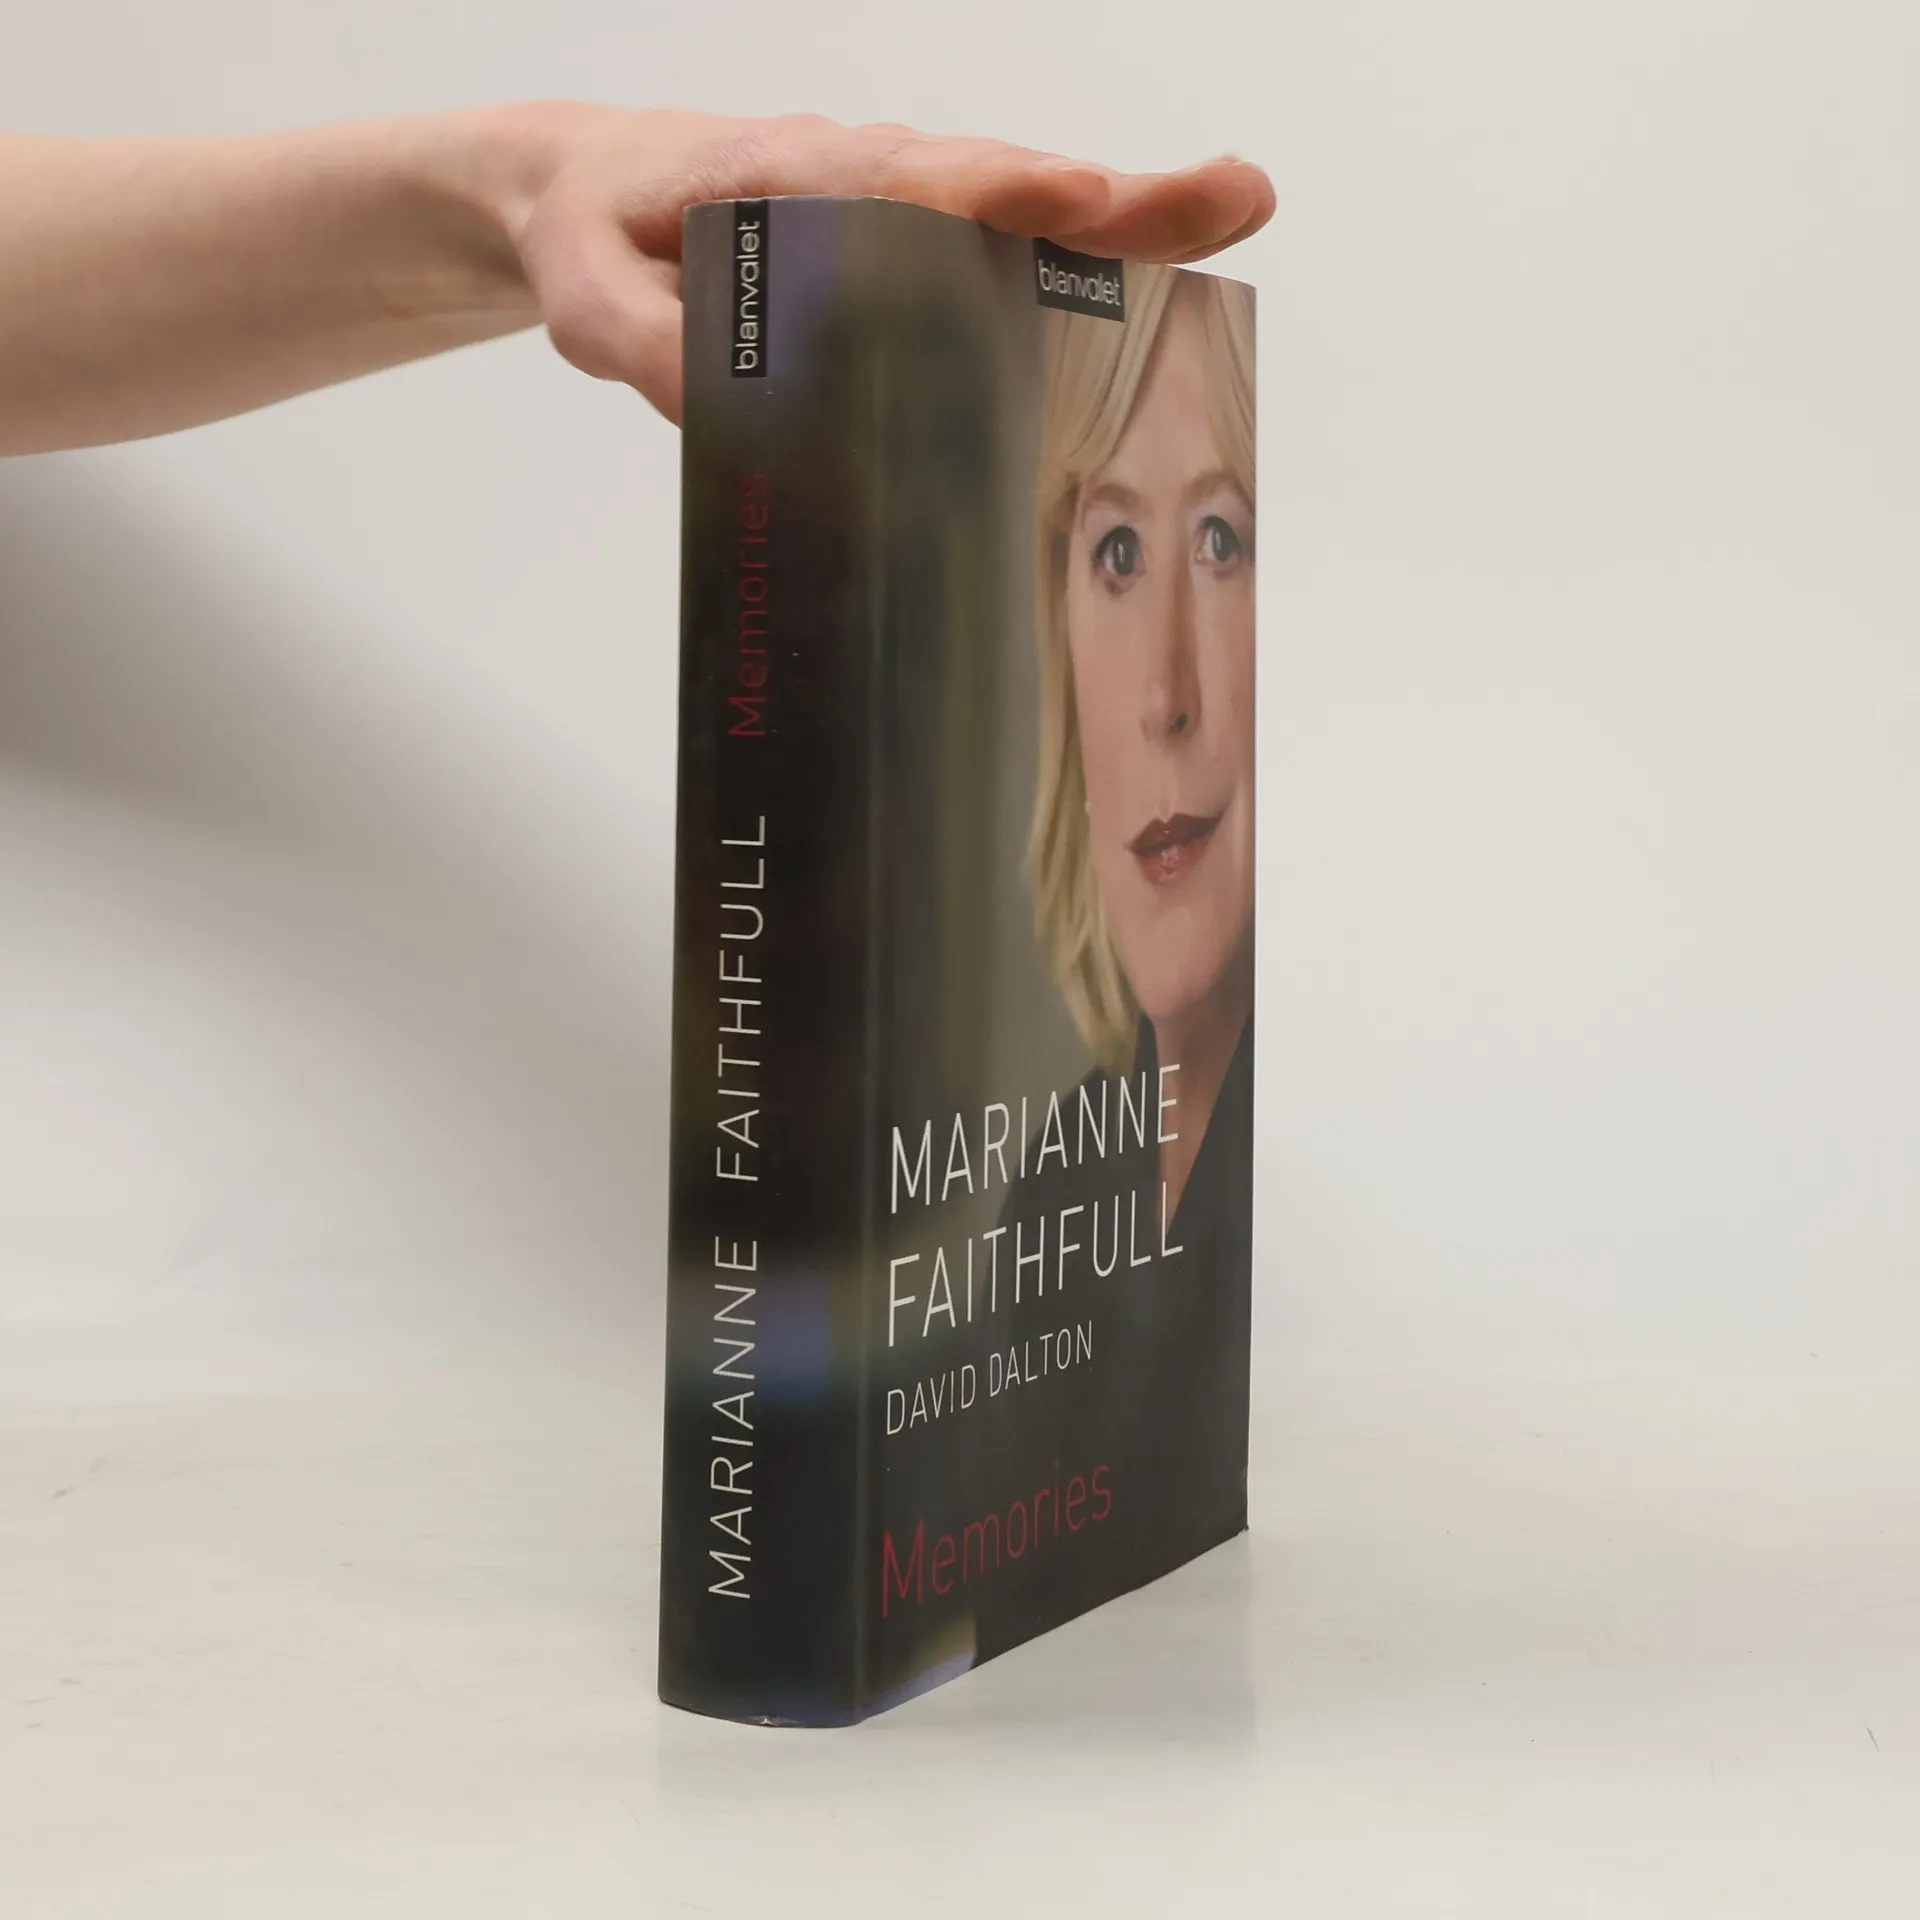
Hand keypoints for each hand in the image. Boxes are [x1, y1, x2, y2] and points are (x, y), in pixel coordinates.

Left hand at [508, 109, 1274, 424]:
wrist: (586, 196)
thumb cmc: (596, 236)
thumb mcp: (594, 304)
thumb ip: (655, 351)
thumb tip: (732, 414)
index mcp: (790, 176)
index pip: (908, 180)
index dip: (998, 194)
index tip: (1079, 202)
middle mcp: (863, 177)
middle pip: (1002, 184)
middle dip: (1116, 196)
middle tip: (1232, 195)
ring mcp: (894, 207)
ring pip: (1016, 212)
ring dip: (1122, 221)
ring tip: (1226, 218)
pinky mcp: (905, 249)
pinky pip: (997, 249)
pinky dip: (1074, 261)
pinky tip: (1145, 293)